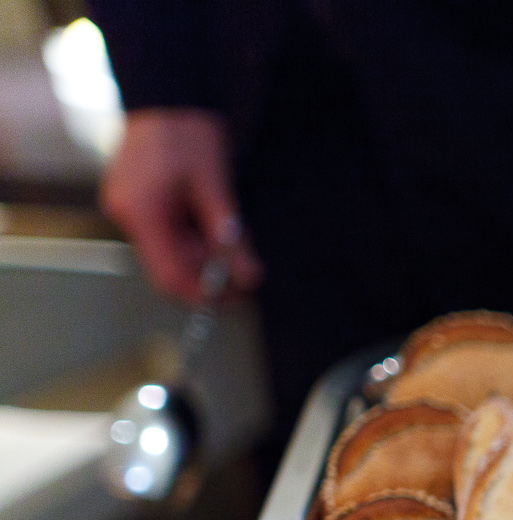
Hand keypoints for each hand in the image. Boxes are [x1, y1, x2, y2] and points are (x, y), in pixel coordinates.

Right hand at [100, 108, 262, 304]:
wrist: (168, 91)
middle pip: (171, 268)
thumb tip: (248, 277)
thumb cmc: (189, 132)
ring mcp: (128, 209)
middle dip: (210, 273)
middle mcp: (126, 216)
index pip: (168, 277)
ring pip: (172, 253)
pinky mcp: (138, 203)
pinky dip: (196, 237)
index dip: (204, 294)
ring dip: (206, 254)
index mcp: (140, 213)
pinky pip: (168, 234)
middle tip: (248, 269)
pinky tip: (215, 222)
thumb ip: (230, 234)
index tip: (239, 297)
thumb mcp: (216, 184)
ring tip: (235, 238)